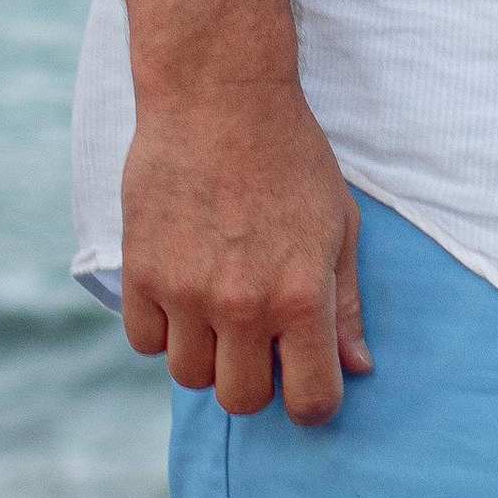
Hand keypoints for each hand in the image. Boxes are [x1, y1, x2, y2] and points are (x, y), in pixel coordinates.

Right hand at [120, 75, 369, 423]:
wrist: (219, 95)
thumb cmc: (290, 155)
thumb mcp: (338, 222)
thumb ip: (345, 302)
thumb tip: (356, 368)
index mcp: (302, 293)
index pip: (310, 401)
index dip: (312, 402)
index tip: (305, 382)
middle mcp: (244, 304)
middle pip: (242, 401)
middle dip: (255, 378)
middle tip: (259, 334)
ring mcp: (187, 292)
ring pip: (190, 377)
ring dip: (207, 352)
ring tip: (219, 302)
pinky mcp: (142, 274)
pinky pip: (145, 343)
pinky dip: (162, 327)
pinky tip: (181, 285)